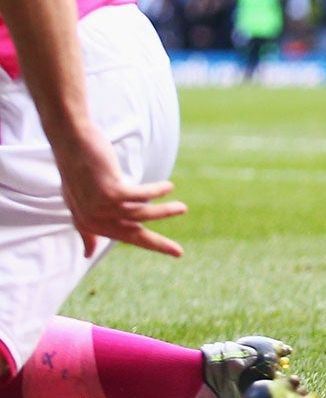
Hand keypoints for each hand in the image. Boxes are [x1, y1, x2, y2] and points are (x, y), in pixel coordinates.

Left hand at [50, 125, 184, 258]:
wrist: (70, 143)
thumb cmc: (75, 171)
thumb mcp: (77, 204)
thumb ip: (85, 228)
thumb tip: (87, 254)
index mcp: (89, 224)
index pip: (127, 238)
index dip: (151, 245)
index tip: (174, 252)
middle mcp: (94, 219)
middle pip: (134, 235)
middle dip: (159, 244)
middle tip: (179, 253)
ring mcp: (101, 207)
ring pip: (141, 214)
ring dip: (165, 212)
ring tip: (183, 208)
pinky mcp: (109, 192)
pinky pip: (141, 195)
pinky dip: (157, 191)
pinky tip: (169, 186)